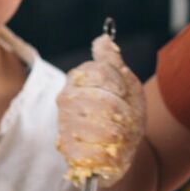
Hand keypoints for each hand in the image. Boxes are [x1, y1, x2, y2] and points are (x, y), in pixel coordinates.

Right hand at [57, 33, 145, 184]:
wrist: (118, 151)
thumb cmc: (121, 114)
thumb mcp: (124, 84)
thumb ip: (112, 62)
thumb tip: (103, 39)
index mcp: (77, 78)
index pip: (100, 71)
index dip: (119, 84)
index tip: (123, 93)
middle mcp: (66, 99)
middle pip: (105, 101)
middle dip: (123, 112)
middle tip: (124, 119)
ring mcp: (65, 125)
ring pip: (104, 127)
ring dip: (120, 133)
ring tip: (119, 134)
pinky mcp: (68, 150)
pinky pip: (98, 149)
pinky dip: (110, 151)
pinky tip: (109, 150)